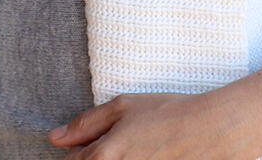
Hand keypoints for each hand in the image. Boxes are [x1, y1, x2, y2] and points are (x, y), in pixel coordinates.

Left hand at [48, 92, 247, 159]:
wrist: (206, 131)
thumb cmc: (164, 114)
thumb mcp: (122, 108)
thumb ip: (86, 123)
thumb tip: (55, 137)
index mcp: (102, 157)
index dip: (76, 152)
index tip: (87, 145)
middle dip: (93, 157)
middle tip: (118, 144)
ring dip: (111, 159)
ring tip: (132, 147)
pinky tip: (143, 153)